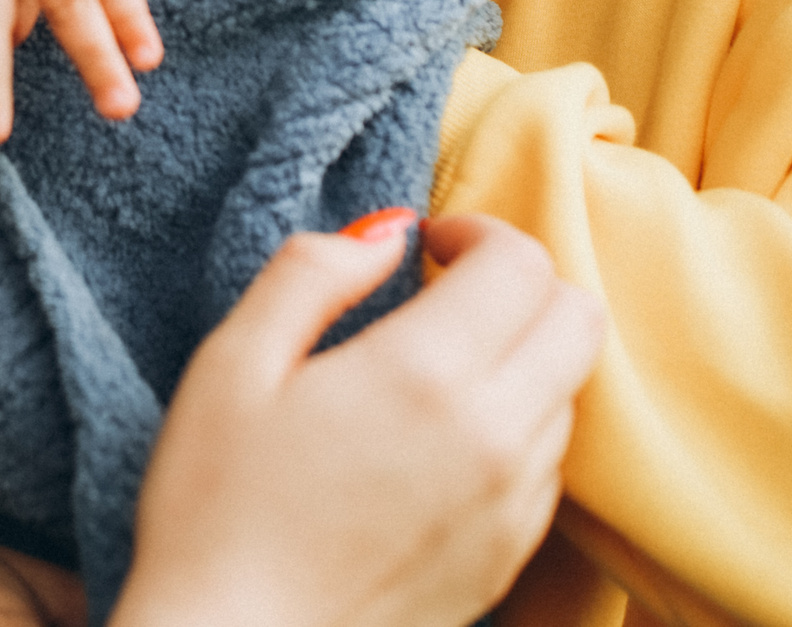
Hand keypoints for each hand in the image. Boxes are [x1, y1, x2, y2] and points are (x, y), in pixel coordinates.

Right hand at [114, 214, 606, 626]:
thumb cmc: (214, 506)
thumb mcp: (232, 361)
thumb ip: (312, 271)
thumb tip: (389, 231)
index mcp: (424, 374)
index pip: (523, 264)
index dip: (477, 231)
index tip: (427, 245)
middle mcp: (493, 437)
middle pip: (578, 320)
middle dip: (522, 284)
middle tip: (449, 291)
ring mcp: (511, 506)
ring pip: (569, 392)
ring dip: (521, 357)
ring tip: (437, 370)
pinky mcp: (508, 560)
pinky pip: (547, 465)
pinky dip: (516, 427)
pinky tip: (441, 440)